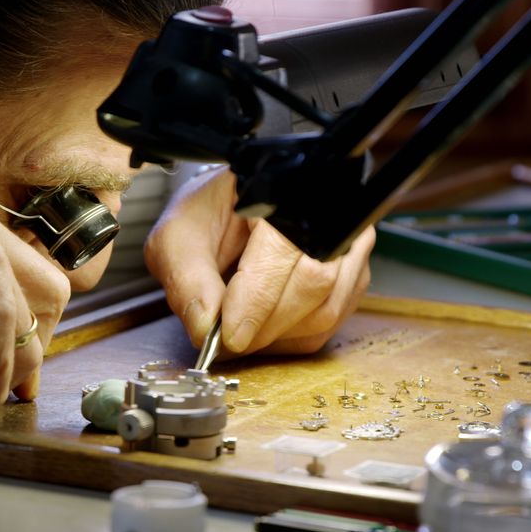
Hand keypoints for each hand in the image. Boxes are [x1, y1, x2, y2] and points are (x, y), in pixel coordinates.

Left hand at [145, 169, 373, 355]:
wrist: (234, 207)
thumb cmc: (210, 214)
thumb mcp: (180, 235)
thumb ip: (188, 278)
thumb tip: (205, 327)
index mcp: (284, 191)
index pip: (284, 251)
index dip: (257, 300)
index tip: (230, 335)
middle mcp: (328, 214)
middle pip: (314, 284)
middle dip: (266, 325)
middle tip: (229, 340)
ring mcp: (348, 244)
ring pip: (326, 310)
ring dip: (279, 335)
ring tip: (243, 329)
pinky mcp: (351, 275)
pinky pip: (330, 324)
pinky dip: (292, 337)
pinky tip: (265, 326)